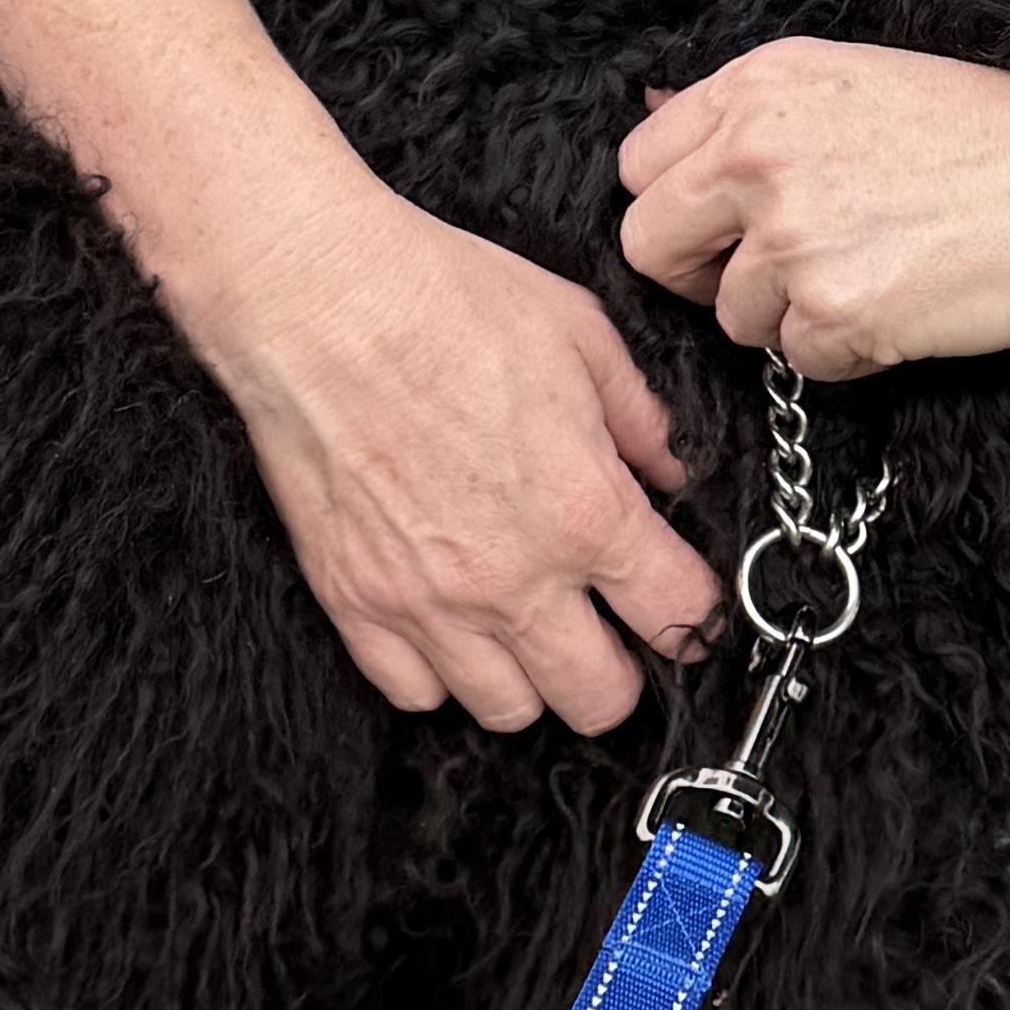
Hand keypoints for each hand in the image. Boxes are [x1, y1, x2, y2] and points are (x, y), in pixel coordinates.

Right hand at [196, 171, 724, 734]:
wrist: (313, 297)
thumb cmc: (442, 297)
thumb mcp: (581, 334)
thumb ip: (640, 418)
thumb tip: (670, 472)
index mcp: (585, 511)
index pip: (679, 617)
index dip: (695, 614)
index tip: (683, 600)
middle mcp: (513, 578)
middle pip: (600, 699)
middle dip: (621, 670)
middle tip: (609, 629)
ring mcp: (427, 602)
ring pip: (509, 711)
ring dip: (531, 678)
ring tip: (527, 628)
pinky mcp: (352, 603)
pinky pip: (413, 692)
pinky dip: (439, 673)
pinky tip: (449, 623)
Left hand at [615, 40, 1009, 377]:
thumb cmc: (984, 132)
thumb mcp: (854, 78)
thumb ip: (748, 108)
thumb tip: (649, 112)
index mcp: (759, 87)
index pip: (639, 166)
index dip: (678, 205)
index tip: (722, 223)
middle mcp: (758, 155)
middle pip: (650, 247)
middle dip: (699, 273)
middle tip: (774, 272)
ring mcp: (794, 239)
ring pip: (729, 315)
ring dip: (787, 314)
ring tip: (872, 273)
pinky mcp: (837, 314)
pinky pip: (800, 360)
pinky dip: (845, 350)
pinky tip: (904, 304)